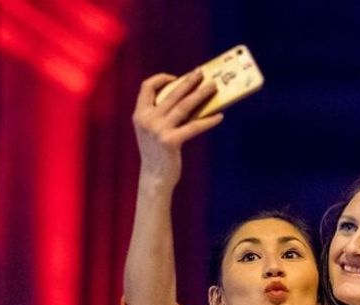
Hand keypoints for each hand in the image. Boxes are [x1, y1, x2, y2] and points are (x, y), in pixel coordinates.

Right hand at [132, 71, 222, 186]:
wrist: (154, 177)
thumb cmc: (157, 153)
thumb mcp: (153, 130)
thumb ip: (161, 114)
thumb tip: (189, 97)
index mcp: (140, 114)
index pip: (147, 87)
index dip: (161, 79)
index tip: (177, 77)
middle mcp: (147, 119)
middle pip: (171, 93)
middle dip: (188, 81)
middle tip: (201, 73)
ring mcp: (158, 130)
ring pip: (184, 106)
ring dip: (201, 94)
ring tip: (213, 87)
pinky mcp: (171, 141)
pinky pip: (194, 126)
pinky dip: (208, 120)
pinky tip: (219, 116)